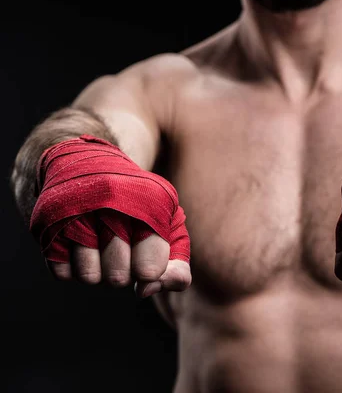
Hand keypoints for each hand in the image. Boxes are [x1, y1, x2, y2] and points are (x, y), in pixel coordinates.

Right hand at [46, 210, 190, 297]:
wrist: (89, 167)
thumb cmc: (139, 208)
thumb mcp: (169, 229)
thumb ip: (176, 267)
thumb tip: (146, 290)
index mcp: (149, 204)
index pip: (149, 268)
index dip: (149, 272)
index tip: (148, 260)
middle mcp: (111, 204)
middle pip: (119, 277)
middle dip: (123, 271)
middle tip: (122, 247)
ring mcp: (77, 213)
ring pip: (89, 277)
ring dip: (97, 269)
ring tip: (100, 243)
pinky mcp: (49, 223)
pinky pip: (63, 273)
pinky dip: (73, 266)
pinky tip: (79, 242)